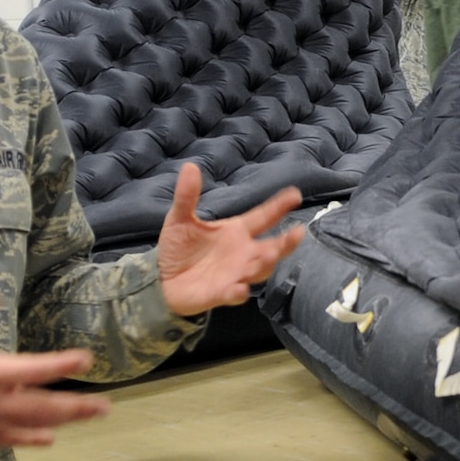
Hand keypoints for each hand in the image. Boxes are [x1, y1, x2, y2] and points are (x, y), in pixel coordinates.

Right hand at [0, 274, 108, 446]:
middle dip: (77, 406)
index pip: (34, 369)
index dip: (62, 364)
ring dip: (66, 421)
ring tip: (90, 416)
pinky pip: (11, 439)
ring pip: (34, 424)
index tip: (85, 359)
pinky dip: (32, 438)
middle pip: (44, 405)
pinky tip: (51, 437)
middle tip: (105, 404)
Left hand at [156, 162, 303, 316]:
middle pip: (272, 248)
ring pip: (259, 270)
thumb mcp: (180, 219)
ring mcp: (235, 274)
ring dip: (266, 264)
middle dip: (286, 242)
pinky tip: (240, 288)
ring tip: (270, 255)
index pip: (263, 217)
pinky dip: (238, 292)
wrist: (161, 279)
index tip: (295, 194)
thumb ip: (187, 196)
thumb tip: (190, 166)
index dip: (279, 206)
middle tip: (297, 232)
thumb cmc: (179, 248)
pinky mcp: (221, 293)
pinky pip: (234, 294)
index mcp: (237, 232)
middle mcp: (243, 253)